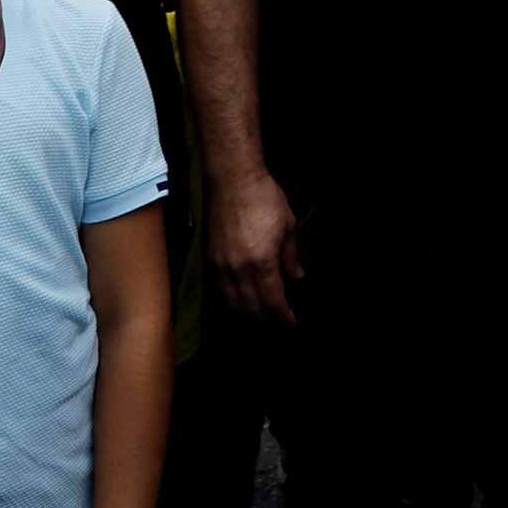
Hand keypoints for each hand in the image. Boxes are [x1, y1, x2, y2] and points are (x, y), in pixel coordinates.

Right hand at [210, 164, 304, 324]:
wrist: (234, 181)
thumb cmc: (266, 199)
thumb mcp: (288, 226)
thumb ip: (291, 256)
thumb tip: (296, 277)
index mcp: (262, 263)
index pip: (272, 302)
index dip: (282, 318)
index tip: (291, 325)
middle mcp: (239, 271)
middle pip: (250, 309)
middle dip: (265, 322)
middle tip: (277, 326)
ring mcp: (221, 267)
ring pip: (232, 304)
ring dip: (246, 316)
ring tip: (259, 320)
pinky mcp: (210, 259)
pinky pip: (220, 291)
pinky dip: (232, 302)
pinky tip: (240, 303)